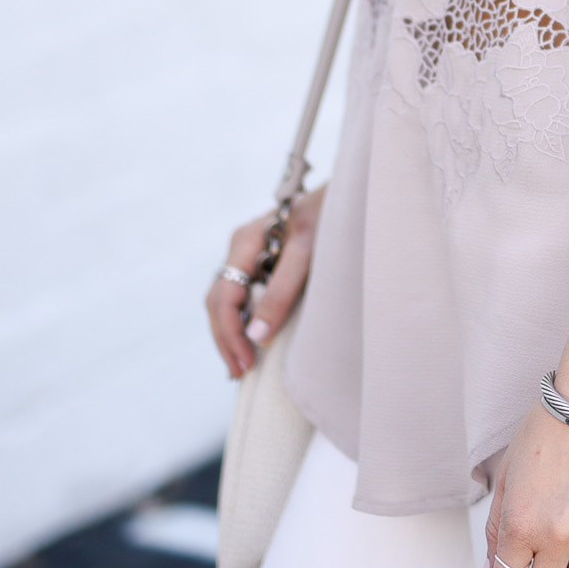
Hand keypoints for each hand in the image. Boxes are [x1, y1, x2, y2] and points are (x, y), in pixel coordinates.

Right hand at [205, 186, 324, 379]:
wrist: (351, 193)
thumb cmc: (331, 215)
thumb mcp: (309, 252)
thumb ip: (282, 290)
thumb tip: (257, 335)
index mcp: (244, 241)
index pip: (224, 296)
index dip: (231, 333)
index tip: (248, 363)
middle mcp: (241, 248)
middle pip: (218, 301)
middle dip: (226, 339)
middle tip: (240, 374)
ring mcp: (250, 255)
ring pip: (225, 300)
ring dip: (230, 334)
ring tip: (241, 366)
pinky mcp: (263, 262)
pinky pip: (242, 296)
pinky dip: (241, 322)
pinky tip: (250, 341)